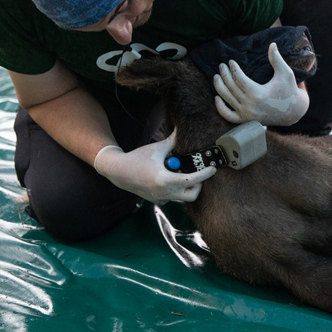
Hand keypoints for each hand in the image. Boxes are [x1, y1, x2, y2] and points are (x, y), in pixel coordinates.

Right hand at [93, 131, 215, 204]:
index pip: (192, 180)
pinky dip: (175, 190)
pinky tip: (169, 179)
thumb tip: (182, 130)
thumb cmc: (137, 159)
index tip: (213, 169)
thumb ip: (172, 141)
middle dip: (198, 185)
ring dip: (186, 187)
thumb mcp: (156, 148)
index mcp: (165, 180)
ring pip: (182, 197)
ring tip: (178, 173)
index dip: (205, 174)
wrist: (118, 172)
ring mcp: (161, 199)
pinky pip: (173, 198)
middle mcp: (165, 193)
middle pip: (192, 195)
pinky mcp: (157, 201)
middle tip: (196, 173)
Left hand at [213, 42, 309, 125]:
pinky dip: (220, 107)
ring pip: (226, 99)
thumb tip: (272, 44)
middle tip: (221, 66)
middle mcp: (250, 106)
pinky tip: (217, 97)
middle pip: (230, 87)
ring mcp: (246, 115)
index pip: (238, 78)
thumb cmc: (289, 90)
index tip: (230, 61)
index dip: (233, 68)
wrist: (293, 112)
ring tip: (216, 76)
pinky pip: (228, 116)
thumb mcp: (285, 73)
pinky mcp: (245, 120)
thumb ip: (276, 59)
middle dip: (224, 74)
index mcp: (257, 94)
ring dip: (219, 86)